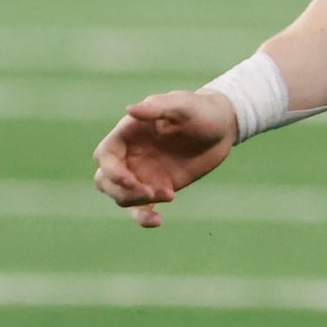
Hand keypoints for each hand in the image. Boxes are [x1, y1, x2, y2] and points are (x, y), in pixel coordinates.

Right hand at [93, 90, 237, 226]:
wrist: (222, 128)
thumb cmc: (200, 110)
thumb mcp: (182, 105)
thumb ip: (157, 107)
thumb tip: (130, 109)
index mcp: (128, 134)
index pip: (105, 156)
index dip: (112, 171)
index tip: (132, 180)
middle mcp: (130, 155)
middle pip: (105, 180)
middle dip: (121, 191)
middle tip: (149, 192)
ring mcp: (142, 173)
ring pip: (121, 196)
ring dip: (137, 202)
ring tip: (169, 195)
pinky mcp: (157, 188)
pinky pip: (141, 208)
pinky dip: (144, 218)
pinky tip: (158, 221)